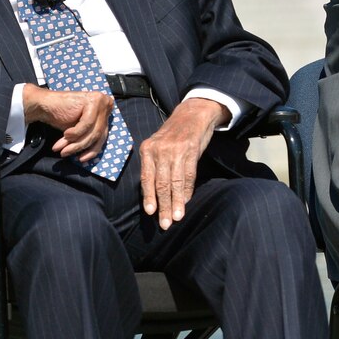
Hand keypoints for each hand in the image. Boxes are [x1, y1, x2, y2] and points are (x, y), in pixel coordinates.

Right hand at [23, 85, 113, 161]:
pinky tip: (65, 134)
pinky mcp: (92, 101)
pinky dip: (76, 132)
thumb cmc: (61, 116)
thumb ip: (89, 137)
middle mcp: (106, 104)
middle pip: (98, 134)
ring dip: (76, 143)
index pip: (103, 135)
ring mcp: (100, 101)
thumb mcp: (79, 131)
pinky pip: (87, 124)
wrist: (45, 103)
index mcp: (105, 110)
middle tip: (66, 154)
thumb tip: (92, 156)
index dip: (92, 150)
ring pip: (93, 131)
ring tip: (63, 149)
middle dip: (80, 147)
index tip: (81, 159)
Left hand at [139, 97, 228, 229]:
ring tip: (176, 218)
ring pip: (174, 183)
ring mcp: (175, 151)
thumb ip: (154, 166)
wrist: (192, 114)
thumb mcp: (157, 146)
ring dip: (176, 203)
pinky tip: (185, 202)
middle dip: (162, 205)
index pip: (146, 178)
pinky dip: (187, 191)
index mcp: (147, 150)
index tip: (151, 212)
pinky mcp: (191, 152)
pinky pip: (188, 176)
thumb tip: (153, 193)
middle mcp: (159, 151)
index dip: (149, 196)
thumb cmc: (173, 135)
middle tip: (164, 223)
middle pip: (160, 184)